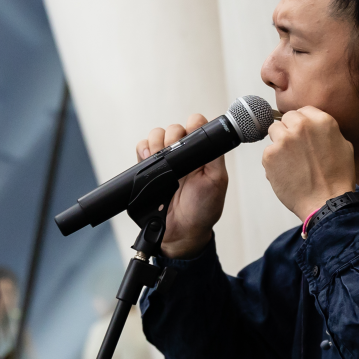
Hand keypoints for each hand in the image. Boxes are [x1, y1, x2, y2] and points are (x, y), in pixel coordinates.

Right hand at [136, 115, 228, 258]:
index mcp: (202, 154)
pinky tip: (147, 158)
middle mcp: (183, 154)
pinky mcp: (149, 170)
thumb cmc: (203, 209)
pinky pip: (142, 149)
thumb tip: (208, 132)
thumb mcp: (217, 180)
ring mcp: (166, 161)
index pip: (196, 126)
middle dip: (170, 135)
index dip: (191, 126)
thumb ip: (215, 155)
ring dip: (155, 142)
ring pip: (156, 136)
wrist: (182, 232)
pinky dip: (142, 150)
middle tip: (170, 150)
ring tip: (158, 156)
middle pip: (173, 128)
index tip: (189, 134)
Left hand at [262, 107, 355, 220]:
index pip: (303, 110)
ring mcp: (284, 140)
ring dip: (280, 143)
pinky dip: (274, 162)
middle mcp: (301, 126)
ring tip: (292, 162)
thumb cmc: (338, 178)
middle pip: (286, 118)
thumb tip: (314, 125)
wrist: (326, 202)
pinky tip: (287, 173)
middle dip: (290, 131)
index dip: (302, 123)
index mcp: (322, 121)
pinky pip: (268, 152)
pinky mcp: (270, 155)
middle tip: (296, 150)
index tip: (303, 135)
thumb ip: (327, 131)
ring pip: (274, 132)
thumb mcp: (344, 146)